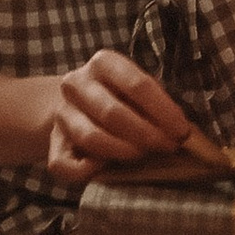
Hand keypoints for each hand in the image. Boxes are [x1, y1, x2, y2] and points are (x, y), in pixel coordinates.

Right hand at [35, 52, 192, 183]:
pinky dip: (88, 171)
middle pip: (113, 112)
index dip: (163, 111)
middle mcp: (77, 83)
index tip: (182, 131)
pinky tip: (106, 169)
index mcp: (104, 63)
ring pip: (90, 137)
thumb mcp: (135, 88)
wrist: (74, 104)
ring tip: (144, 157)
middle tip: (168, 148)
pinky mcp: (51, 143)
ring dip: (123, 152)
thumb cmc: (118, 96)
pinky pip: (64, 165)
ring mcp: (61, 113)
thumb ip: (154, 102)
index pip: (137, 85)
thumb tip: (182, 130)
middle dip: (146, 134)